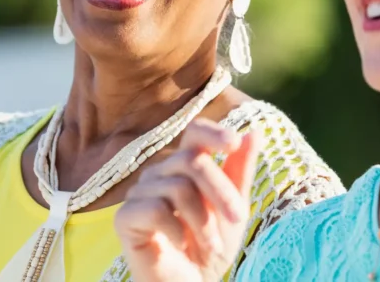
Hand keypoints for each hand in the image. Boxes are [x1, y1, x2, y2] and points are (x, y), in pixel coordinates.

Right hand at [115, 119, 259, 281]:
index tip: (234, 143)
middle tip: (238, 219)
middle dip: (221, 192)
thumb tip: (254, 132)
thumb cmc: (209, 248)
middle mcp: (159, 173)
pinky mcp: (125, 217)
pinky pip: (155, 209)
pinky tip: (180, 244)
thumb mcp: (233, 210)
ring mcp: (139, 193)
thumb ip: (240, 172)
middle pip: (191, 161)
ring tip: (210, 245)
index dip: (213, 132)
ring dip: (203, 221)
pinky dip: (176, 230)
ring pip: (178, 187)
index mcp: (185, 166)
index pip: (194, 132)